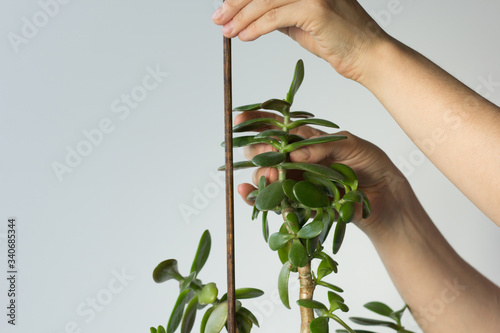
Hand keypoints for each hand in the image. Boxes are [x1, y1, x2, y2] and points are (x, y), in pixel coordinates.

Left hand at [211, 0, 389, 80]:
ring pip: (265, 1)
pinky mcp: (316, 8)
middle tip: (219, 18)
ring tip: (227, 31)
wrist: (366, 55)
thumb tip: (253, 15)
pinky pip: (275, 17)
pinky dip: (256, 28)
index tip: (225, 7)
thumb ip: (280, 14)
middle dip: (235, 3)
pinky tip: (244, 36)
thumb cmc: (337, 40)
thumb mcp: (301, 22)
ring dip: (241, 18)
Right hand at [235, 111, 415, 236]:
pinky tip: (247, 193)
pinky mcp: (298, 205)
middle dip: (256, 149)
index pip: (278, 128)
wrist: (385, 197)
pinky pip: (273, 202)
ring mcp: (295, 183)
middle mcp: (296, 161)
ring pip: (265, 176)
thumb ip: (322, 145)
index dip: (258, 122)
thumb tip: (293, 152)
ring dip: (259, 173)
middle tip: (258, 150)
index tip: (241, 119)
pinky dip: (257, 198)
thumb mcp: (351, 146)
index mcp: (307, 141)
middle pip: (265, 152)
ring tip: (265, 173)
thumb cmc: (371, 165)